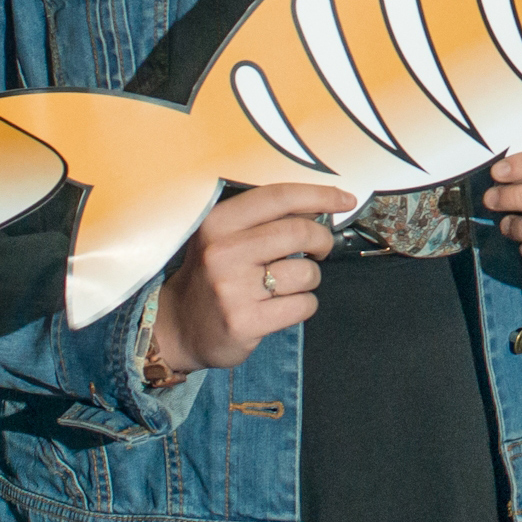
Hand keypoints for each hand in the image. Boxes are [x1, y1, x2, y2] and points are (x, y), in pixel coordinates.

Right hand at [152, 184, 353, 374]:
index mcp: (218, 223)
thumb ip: (264, 220)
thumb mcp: (224, 237)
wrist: (177, 327)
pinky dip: (304, 305)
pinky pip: (302, 305)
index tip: (344, 199)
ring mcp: (233, 289)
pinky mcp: (245, 322)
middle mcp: (223, 252)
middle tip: (320, 248)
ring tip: (289, 284)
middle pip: (299, 232)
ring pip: (306, 272)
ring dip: (309, 278)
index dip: (319, 195)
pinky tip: (284, 306)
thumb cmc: (211, 277)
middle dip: (322, 240)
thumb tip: (319, 206)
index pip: (279, 197)